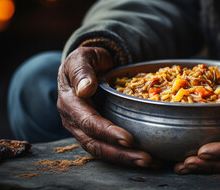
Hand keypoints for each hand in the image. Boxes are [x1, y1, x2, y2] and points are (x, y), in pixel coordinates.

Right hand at [57, 46, 153, 167]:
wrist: (88, 66)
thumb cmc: (86, 60)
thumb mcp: (82, 58)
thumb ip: (82, 71)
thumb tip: (85, 89)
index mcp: (69, 103)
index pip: (88, 122)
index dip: (108, 132)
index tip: (128, 139)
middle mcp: (74, 121)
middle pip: (95, 144)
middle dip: (120, 154)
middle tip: (145, 158)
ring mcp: (84, 129)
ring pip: (102, 150)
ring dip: (125, 159)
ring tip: (150, 162)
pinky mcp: (95, 133)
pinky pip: (108, 147)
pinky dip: (126, 155)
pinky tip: (146, 157)